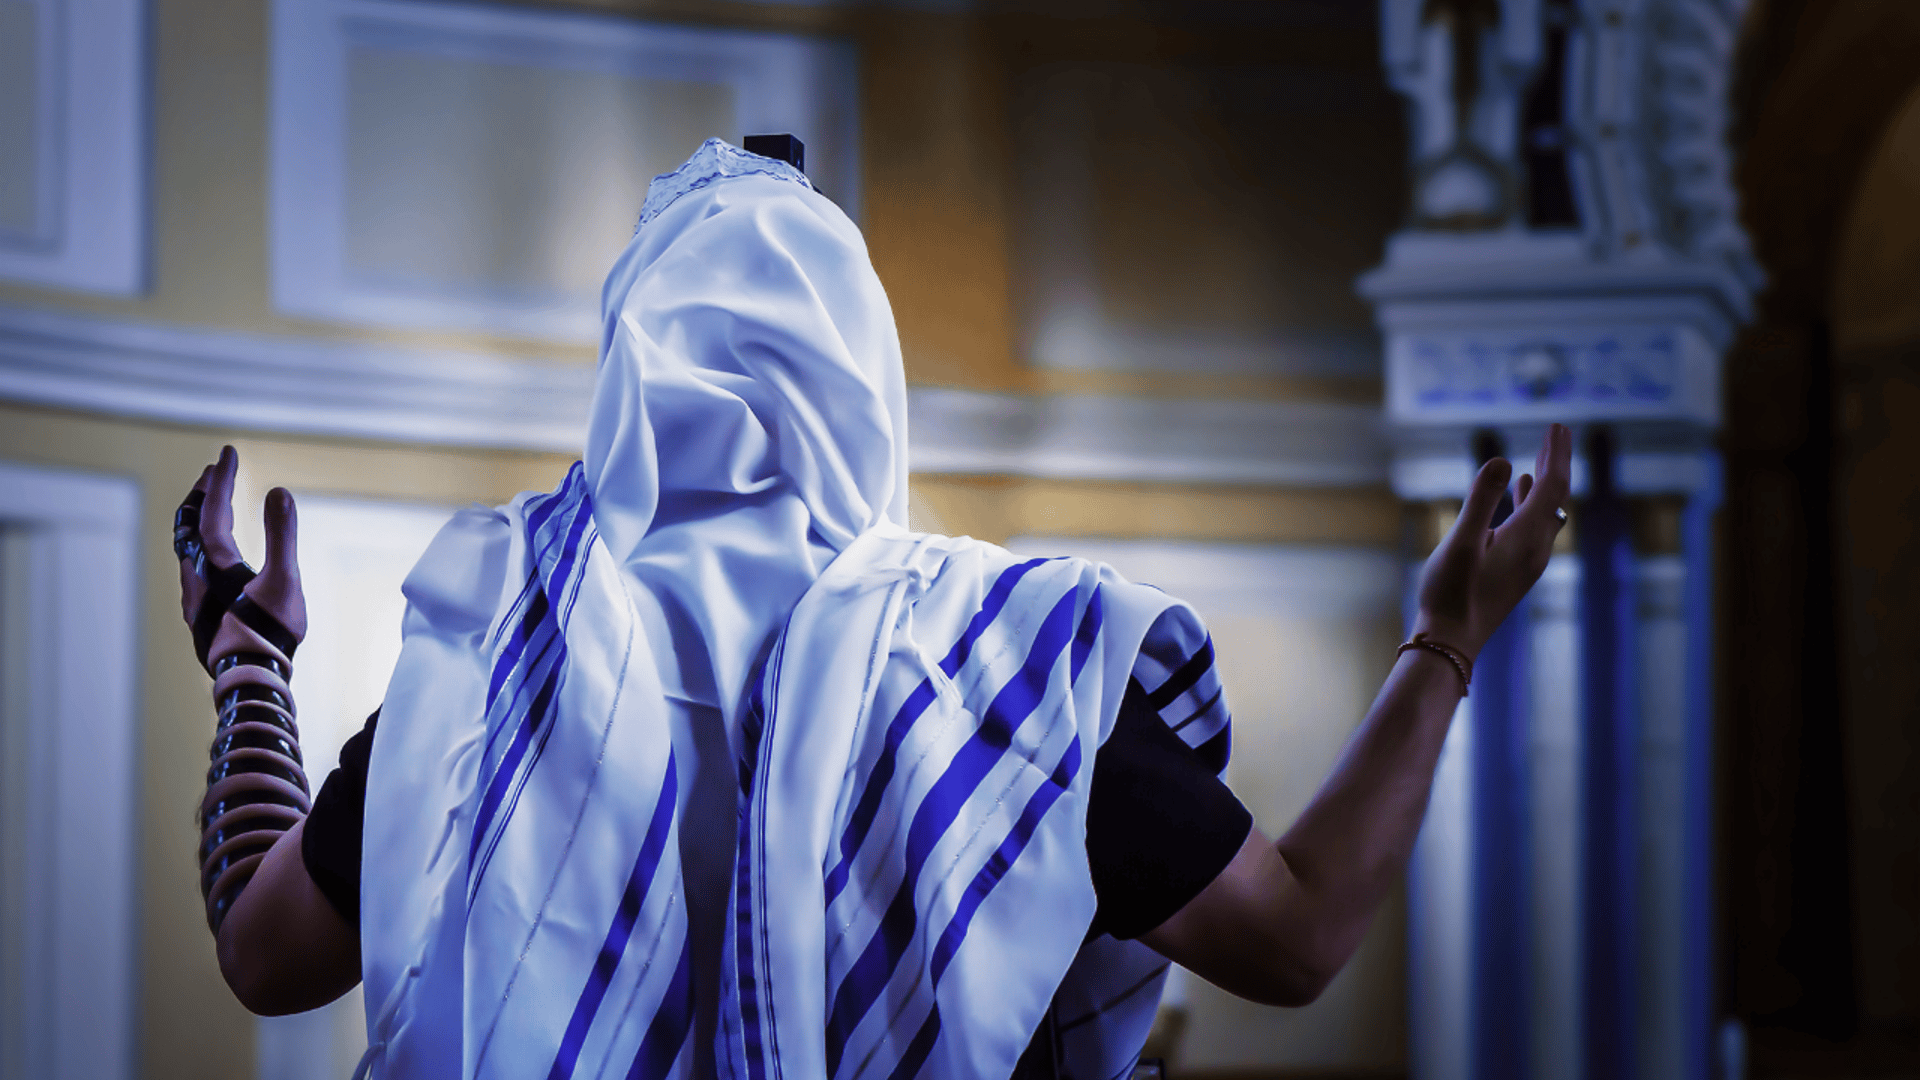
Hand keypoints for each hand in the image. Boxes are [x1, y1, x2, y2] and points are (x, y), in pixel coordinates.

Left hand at [175, 446, 306, 668]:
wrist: (248, 677)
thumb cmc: (269, 631)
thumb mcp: (284, 580)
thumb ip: (281, 534)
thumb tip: (278, 491)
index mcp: (214, 562)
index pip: (214, 510)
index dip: (221, 479)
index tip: (228, 452)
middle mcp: (195, 575)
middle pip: (190, 525)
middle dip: (202, 495)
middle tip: (213, 473)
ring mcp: (193, 596)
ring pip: (185, 548)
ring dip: (198, 522)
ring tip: (210, 510)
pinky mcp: (199, 614)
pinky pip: (191, 568)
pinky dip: (200, 547)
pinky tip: (211, 561)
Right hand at [1412, 423, 1572, 658]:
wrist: (1451, 642)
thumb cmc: (1450, 594)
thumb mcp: (1460, 543)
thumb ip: (1480, 500)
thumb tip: (1503, 460)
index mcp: (1527, 538)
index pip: (1552, 486)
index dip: (1557, 455)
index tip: (1558, 426)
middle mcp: (1536, 549)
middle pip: (1555, 498)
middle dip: (1556, 464)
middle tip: (1556, 433)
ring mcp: (1528, 562)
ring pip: (1546, 514)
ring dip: (1544, 486)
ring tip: (1540, 462)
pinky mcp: (1516, 571)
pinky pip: (1534, 528)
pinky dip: (1530, 505)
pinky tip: (1517, 500)